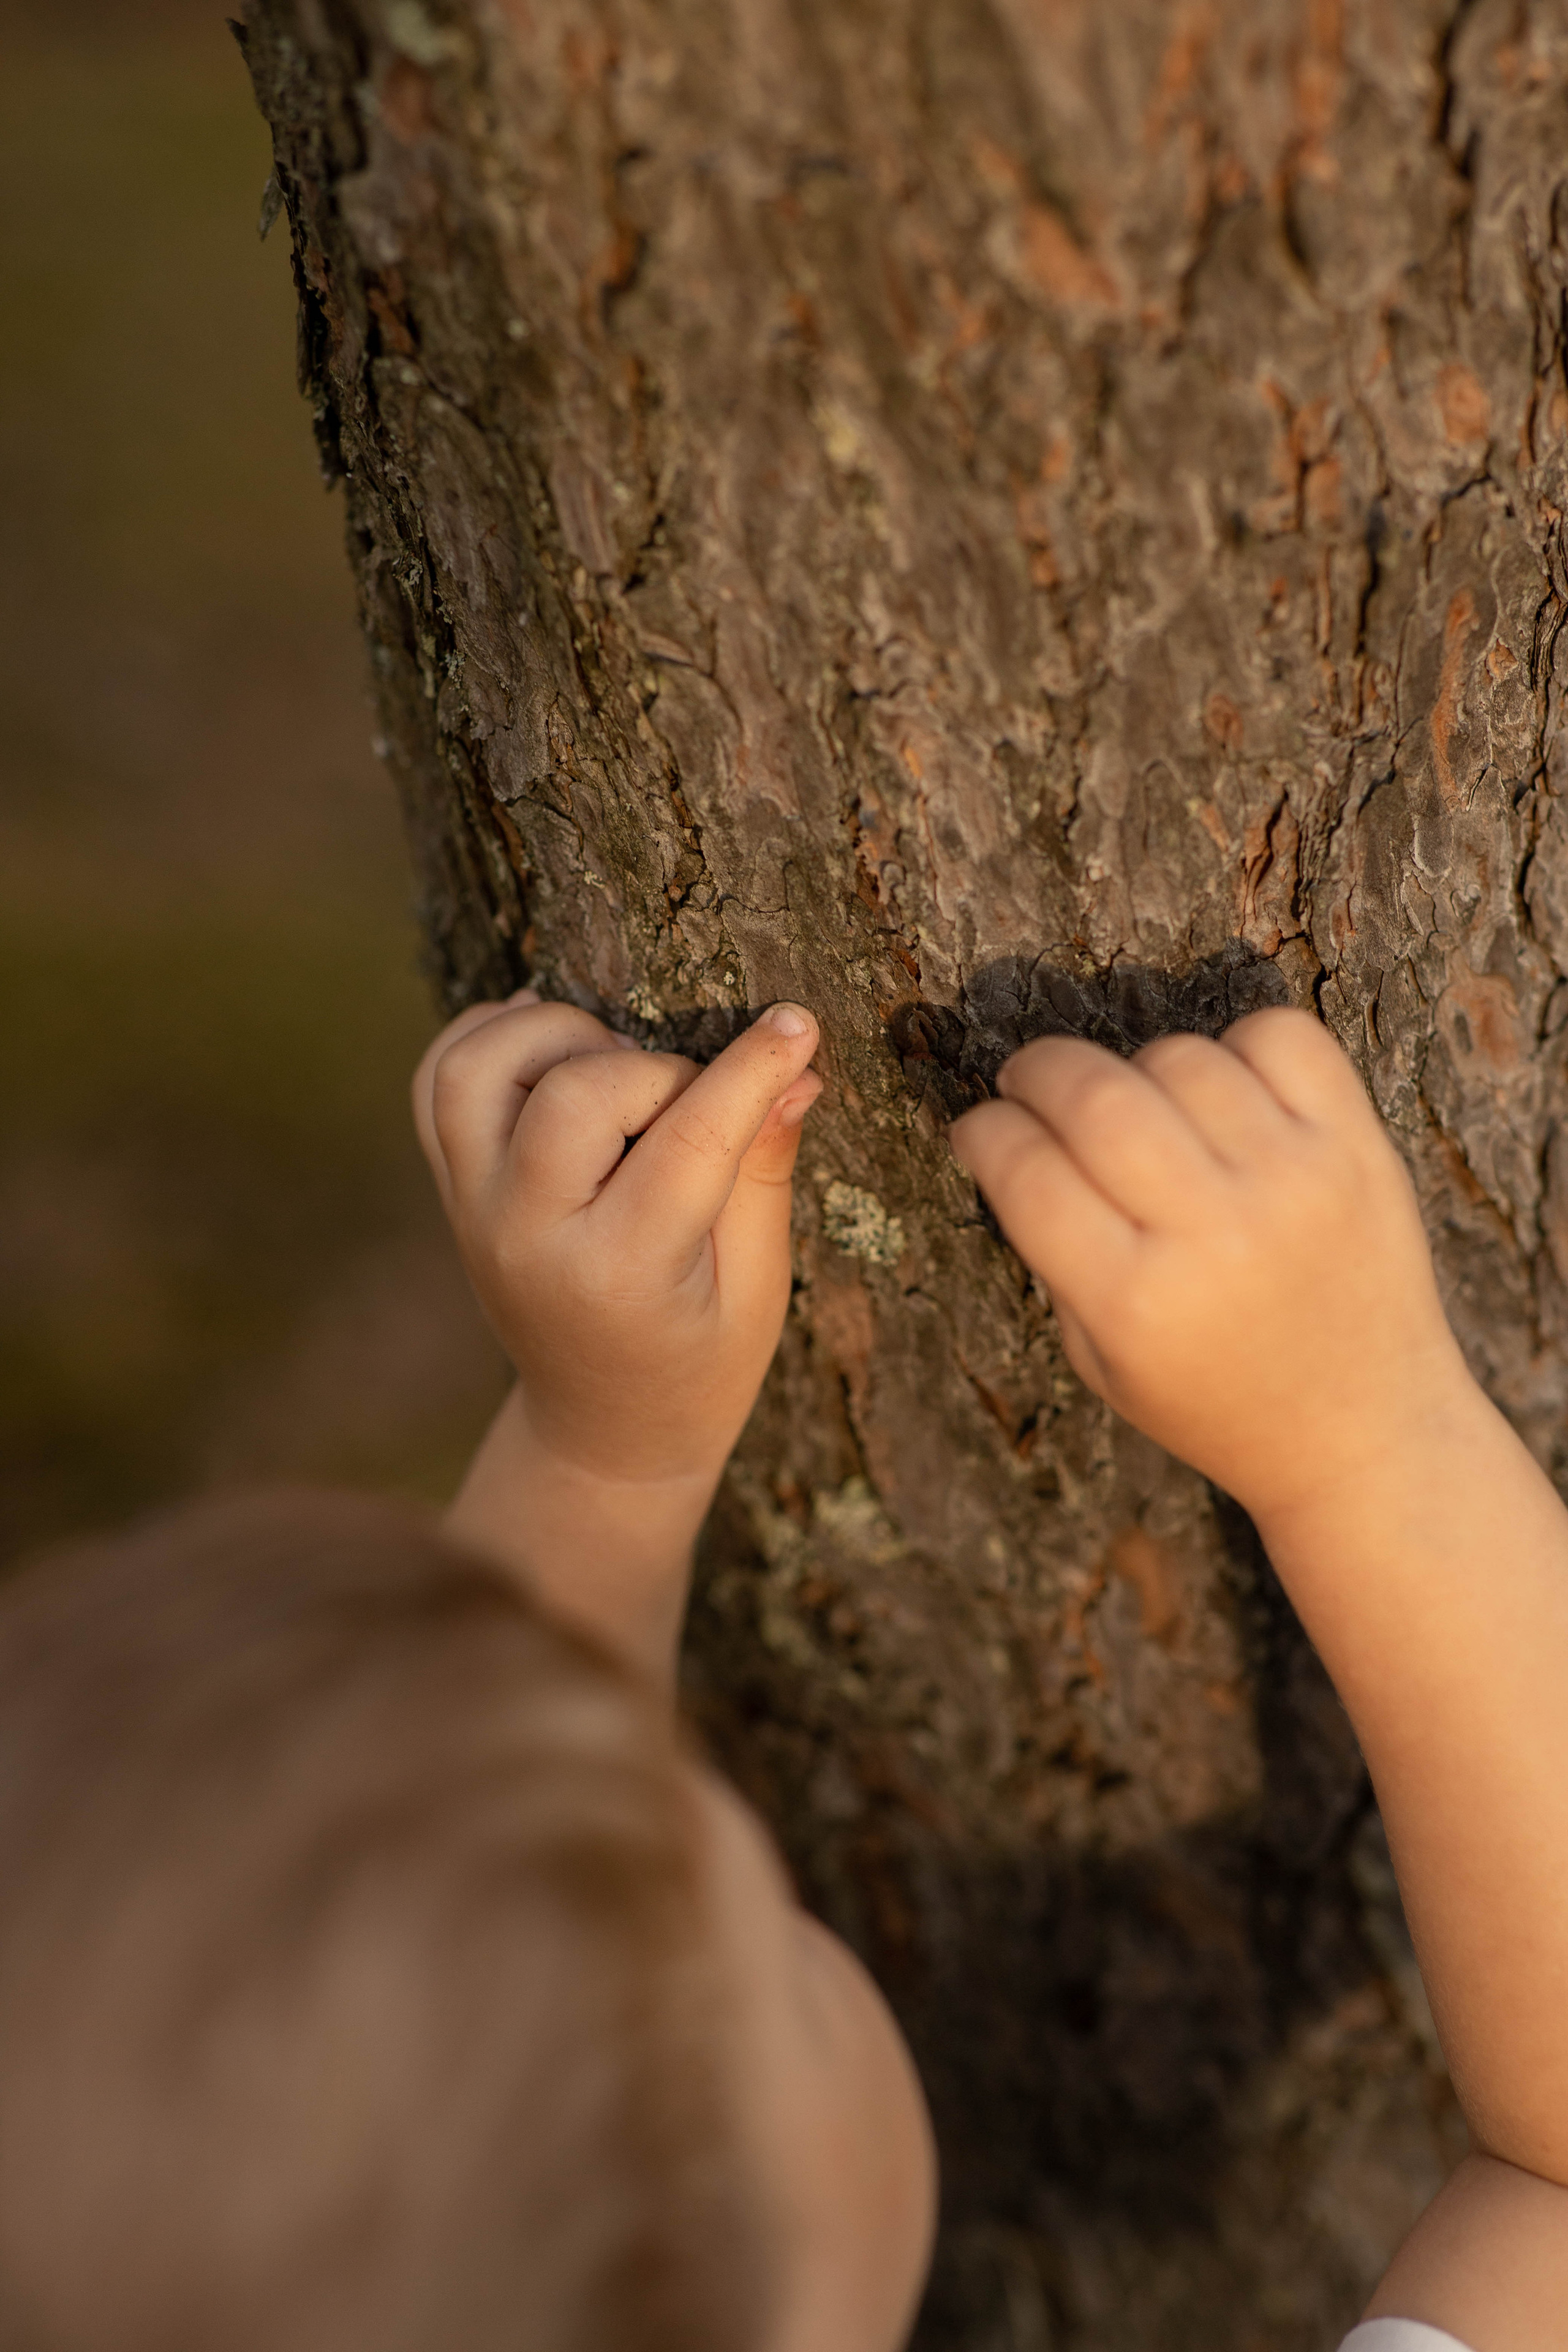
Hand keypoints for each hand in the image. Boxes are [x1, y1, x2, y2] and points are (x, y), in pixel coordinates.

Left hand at [413, 989, 820, 1489]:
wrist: (603, 1431)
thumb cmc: (698, 1361)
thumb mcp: (757, 1288)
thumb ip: (763, 1173)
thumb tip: (796, 1067)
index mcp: (619, 1273)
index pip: (687, 1138)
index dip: (750, 1069)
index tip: (796, 1025)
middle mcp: (527, 1236)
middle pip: (572, 1091)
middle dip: (655, 1070)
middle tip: (693, 1104)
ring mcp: (473, 1210)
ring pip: (479, 1066)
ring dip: (558, 1040)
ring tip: (617, 1071)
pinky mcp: (452, 1190)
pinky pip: (437, 1079)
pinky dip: (492, 1041)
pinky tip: (556, 1056)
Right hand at [948, 1007, 1470, 1519]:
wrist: (1365, 1435)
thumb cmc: (1215, 1401)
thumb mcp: (1099, 1361)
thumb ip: (1053, 1255)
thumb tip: (1014, 1134)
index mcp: (1136, 1304)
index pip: (1025, 1172)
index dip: (983, 1132)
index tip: (979, 1129)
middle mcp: (1216, 1236)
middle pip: (1095, 1096)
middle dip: (1037, 1071)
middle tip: (1026, 1082)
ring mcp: (1294, 1183)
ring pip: (1179, 1056)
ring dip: (1136, 1067)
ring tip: (1138, 1107)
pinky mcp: (1357, 1150)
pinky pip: (1280, 1038)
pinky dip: (1237, 1045)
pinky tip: (1223, 1092)